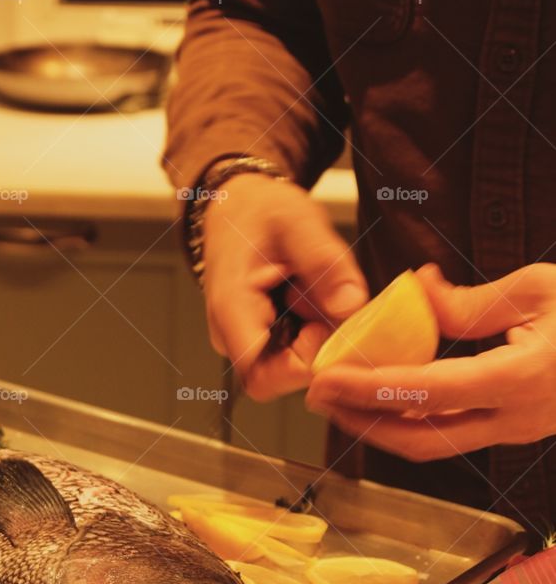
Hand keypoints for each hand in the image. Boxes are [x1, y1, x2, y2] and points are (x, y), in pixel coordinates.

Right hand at [202, 174, 367, 399]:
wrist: (238, 206)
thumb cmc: (259, 211)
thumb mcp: (297, 219)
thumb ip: (324, 260)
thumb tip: (351, 305)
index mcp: (231, 309)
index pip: (263, 375)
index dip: (306, 363)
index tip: (327, 323)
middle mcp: (232, 336)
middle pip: (282, 377)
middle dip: (319, 346)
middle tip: (326, 297)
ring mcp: (246, 342)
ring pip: (293, 367)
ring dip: (319, 335)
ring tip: (313, 289)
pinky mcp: (262, 341)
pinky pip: (296, 353)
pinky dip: (316, 328)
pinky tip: (312, 296)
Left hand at [306, 263, 555, 459]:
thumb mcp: (538, 288)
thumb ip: (470, 302)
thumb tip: (414, 294)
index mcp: (523, 378)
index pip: (428, 392)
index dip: (370, 388)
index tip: (327, 378)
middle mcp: (518, 418)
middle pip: (420, 439)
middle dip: (361, 422)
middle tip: (317, 396)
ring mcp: (517, 432)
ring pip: (433, 445)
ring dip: (380, 426)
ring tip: (339, 400)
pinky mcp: (514, 431)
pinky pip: (452, 434)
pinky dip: (411, 420)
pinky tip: (383, 398)